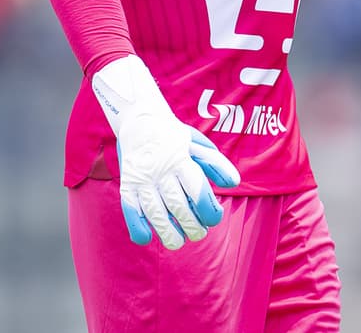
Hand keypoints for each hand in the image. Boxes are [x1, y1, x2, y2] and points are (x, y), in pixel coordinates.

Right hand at [116, 114, 238, 248]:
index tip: (213, 218)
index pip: (197, 190)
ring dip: (168, 233)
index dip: (208, 210)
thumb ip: (215, 164)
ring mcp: (141, 179)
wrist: (139, 119)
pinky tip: (146, 238)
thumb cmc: (174, 137)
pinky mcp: (127, 185)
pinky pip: (130, 211)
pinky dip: (138, 228)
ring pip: (155, 213)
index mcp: (180, 158)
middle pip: (178, 206)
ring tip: (178, 241)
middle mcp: (160, 170)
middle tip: (199, 233)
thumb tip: (234, 183)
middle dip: (192, 226)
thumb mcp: (197, 143)